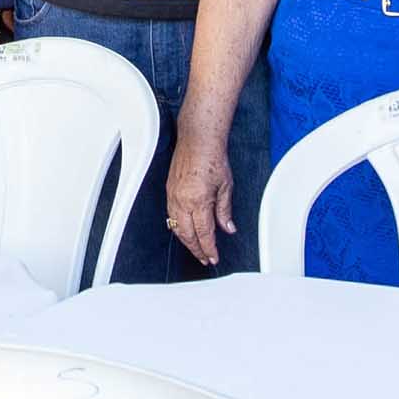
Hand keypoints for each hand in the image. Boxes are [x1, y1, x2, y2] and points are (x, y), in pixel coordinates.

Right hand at [162, 129, 234, 266]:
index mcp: (198, 201)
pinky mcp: (169, 191)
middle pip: (187, 235)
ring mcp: (173, 196)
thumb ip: (225, 211)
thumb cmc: (213, 158)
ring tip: (196, 248)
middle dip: (196, 249)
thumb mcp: (226, 187)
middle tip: (205, 257)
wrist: (198, 141)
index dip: (209, 248)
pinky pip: (171, 216)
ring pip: (176, 227)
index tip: (213, 257)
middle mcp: (183, 201)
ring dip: (186, 240)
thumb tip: (228, 228)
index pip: (204, 233)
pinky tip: (184, 231)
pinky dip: (178, 227)